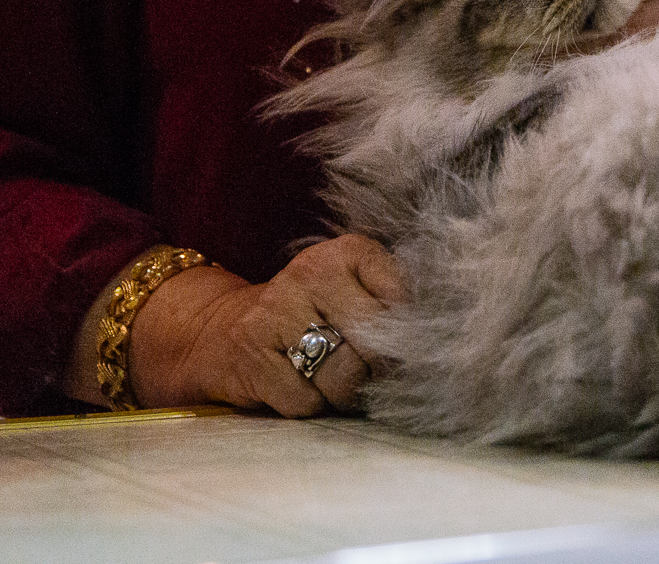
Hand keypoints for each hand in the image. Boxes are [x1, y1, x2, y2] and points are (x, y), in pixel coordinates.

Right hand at [132, 235, 403, 415]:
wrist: (222, 330)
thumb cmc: (309, 318)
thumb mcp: (354, 294)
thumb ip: (394, 308)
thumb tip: (436, 348)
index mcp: (347, 252)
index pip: (402, 302)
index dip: (406, 339)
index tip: (397, 350)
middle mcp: (311, 273)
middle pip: (375, 345)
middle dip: (378, 373)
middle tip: (367, 375)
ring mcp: (277, 311)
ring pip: (344, 377)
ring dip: (345, 395)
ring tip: (332, 380)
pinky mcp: (251, 354)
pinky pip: (306, 402)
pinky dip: (309, 406)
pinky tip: (297, 386)